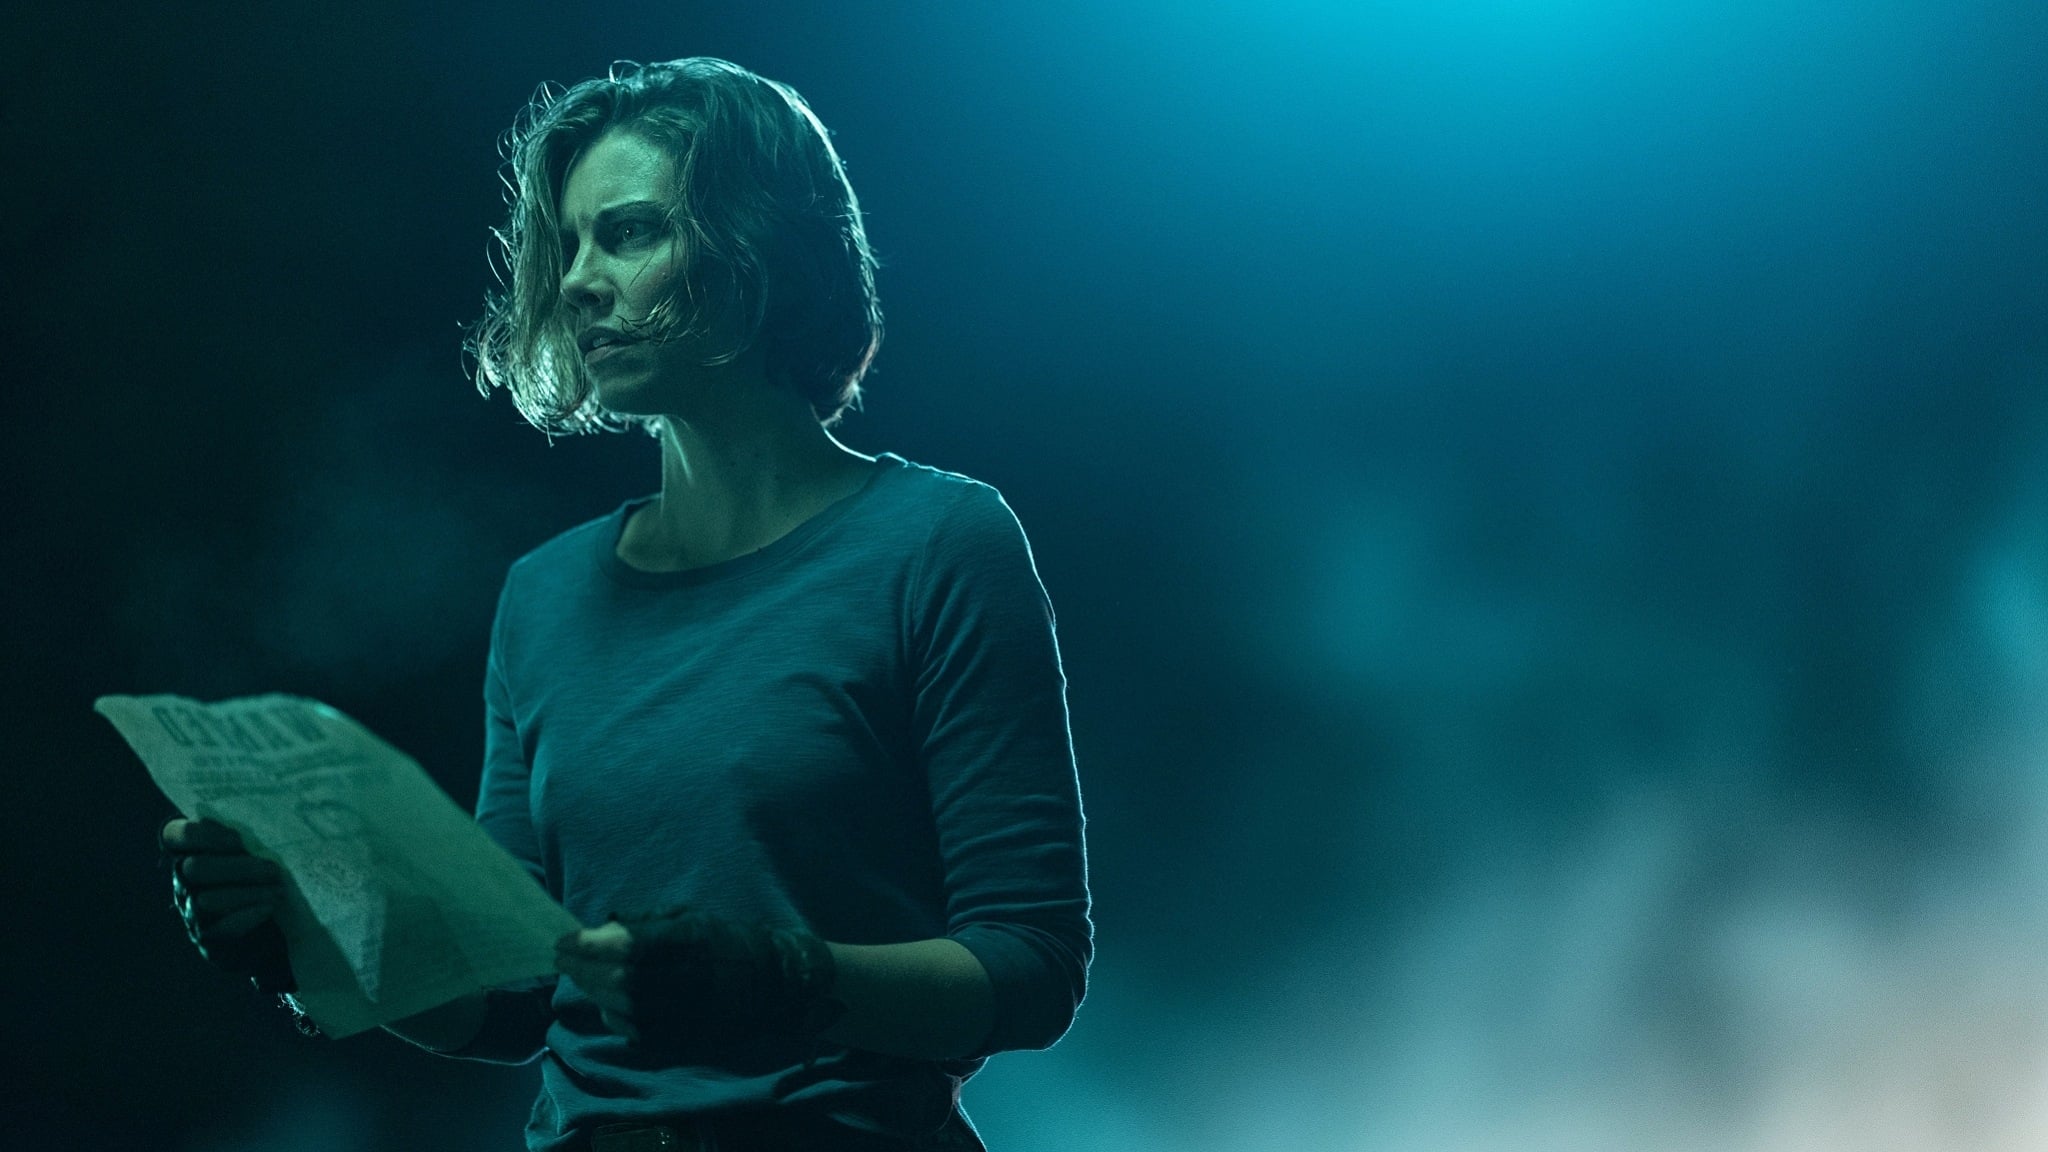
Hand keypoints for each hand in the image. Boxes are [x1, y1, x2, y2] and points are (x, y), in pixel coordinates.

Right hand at [160, 817, 295, 992]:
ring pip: (205, 900)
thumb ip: (252, 834)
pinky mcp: (206, 939)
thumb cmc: (266, 877)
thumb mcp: (260, 851)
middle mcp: (184, 882)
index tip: (238, 839)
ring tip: (278, 890)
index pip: (174, 834)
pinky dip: (246, 916)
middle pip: (195, 868)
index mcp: (192, 852)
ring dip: (247, 894)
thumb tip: (268, 809)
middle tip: (274, 870)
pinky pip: (218, 928)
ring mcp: (191, 912)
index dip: (201, 834)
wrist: (279, 929)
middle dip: (237, 867)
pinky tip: (269, 908)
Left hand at [554, 906, 842, 1053]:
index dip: (589, 943)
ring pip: (621, 1006)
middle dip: (582, 967)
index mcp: (691, 942)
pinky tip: (606, 1002)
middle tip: (561, 957)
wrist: (772, 983)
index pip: (627, 945)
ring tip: (578, 976)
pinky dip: (612, 1015)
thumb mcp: (691, 917)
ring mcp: (685, 1011)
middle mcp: (687, 978)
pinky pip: (634, 1030)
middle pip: (617, 978)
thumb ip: (647, 921)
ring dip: (591, 990)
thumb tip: (603, 925)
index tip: (564, 939)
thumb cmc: (726, 942)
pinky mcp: (683, 1036)